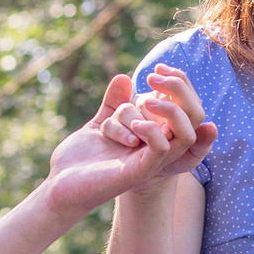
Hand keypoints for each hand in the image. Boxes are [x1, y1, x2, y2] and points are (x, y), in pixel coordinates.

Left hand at [44, 73, 214, 219]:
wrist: (59, 186)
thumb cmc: (79, 158)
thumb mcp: (99, 123)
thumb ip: (113, 103)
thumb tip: (123, 78)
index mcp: (152, 136)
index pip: (185, 107)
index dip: (180, 83)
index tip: (158, 68)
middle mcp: (156, 149)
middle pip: (194, 117)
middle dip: (178, 90)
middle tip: (151, 78)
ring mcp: (150, 162)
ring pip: (183, 132)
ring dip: (165, 110)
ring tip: (139, 103)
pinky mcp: (138, 172)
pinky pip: (161, 149)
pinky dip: (152, 131)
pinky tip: (133, 126)